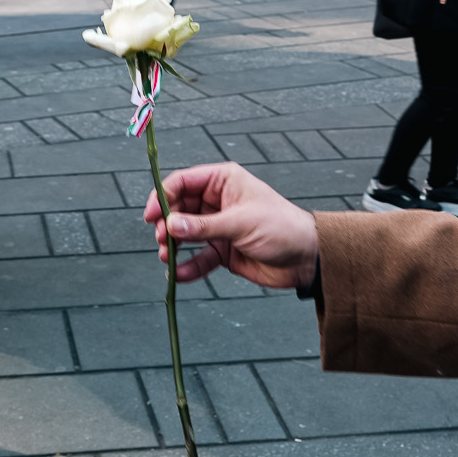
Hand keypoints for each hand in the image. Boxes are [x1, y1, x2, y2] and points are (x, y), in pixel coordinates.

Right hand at [143, 162, 318, 288]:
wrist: (306, 259)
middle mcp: (217, 201)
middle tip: (163, 240)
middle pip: (179, 209)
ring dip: (174, 246)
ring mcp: (218, 227)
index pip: (183, 182)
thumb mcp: (240, 223)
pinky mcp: (222, 251)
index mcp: (223, 181)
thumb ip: (203, 226)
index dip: (163, 196)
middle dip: (168, 224)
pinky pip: (198, 257)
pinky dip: (188, 266)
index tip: (151, 216)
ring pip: (185, 234)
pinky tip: (180, 275)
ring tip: (167, 257)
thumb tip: (171, 225)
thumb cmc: (281, 228)